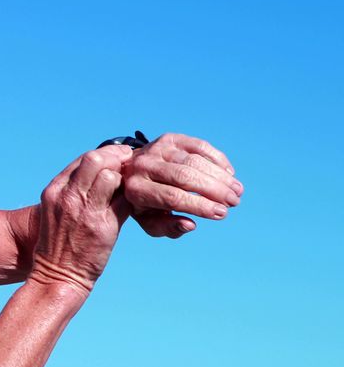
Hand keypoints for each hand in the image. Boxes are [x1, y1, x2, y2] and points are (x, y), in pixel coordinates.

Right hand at [30, 146, 133, 293]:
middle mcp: (68, 196)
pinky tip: (138, 202)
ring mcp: (84, 210)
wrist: (57, 274)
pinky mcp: (102, 226)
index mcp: (55, 190)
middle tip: (131, 163)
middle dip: (116, 157)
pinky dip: (133, 198)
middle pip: (95, 159)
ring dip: (126, 177)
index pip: (82, 159)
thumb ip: (74, 191)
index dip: (104, 154)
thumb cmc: (59, 243)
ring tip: (135, 184)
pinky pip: (124, 201)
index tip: (118, 157)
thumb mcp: (57, 210)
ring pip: (110, 175)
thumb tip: (102, 174)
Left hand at [121, 133, 243, 237]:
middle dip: (214, 190)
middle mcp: (143, 166)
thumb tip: (191, 225)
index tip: (222, 213)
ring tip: (237, 190)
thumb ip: (168, 228)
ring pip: (194, 161)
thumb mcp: (150, 221)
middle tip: (234, 201)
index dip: (201, 206)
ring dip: (219, 176)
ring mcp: (157, 149)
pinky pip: (198, 146)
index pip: (173, 198)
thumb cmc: (145, 202)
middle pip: (185, 177)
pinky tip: (229, 173)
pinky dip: (217, 159)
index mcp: (137, 190)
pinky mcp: (169, 138)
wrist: (130, 171)